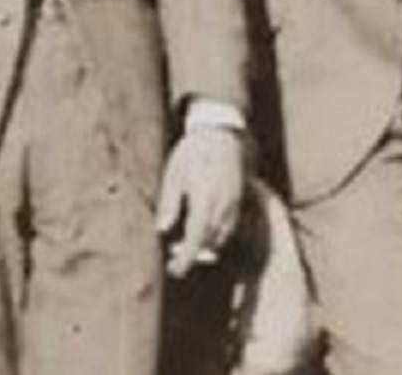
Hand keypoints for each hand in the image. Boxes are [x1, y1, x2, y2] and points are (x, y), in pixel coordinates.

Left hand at [155, 126, 246, 277]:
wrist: (220, 131)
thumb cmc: (193, 151)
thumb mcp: (174, 174)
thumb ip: (169, 204)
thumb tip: (162, 229)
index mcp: (204, 201)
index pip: (195, 240)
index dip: (185, 260)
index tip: (175, 270)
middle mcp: (222, 205)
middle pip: (210, 243)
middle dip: (194, 254)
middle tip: (175, 256)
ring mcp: (234, 202)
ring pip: (222, 236)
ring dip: (206, 244)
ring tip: (187, 241)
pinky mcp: (239, 197)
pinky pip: (230, 225)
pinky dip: (216, 233)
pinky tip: (203, 226)